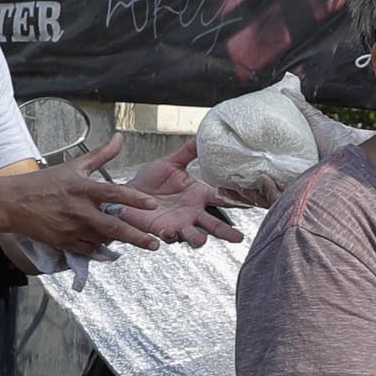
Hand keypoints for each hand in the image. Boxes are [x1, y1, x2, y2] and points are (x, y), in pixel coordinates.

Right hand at [0, 144, 170, 256]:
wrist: (14, 202)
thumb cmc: (44, 183)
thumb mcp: (73, 165)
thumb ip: (101, 154)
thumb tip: (119, 138)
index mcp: (83, 188)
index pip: (115, 193)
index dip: (135, 199)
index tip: (153, 205)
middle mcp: (79, 210)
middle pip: (113, 227)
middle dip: (136, 237)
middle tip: (154, 243)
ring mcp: (72, 228)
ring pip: (102, 240)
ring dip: (117, 240)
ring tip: (131, 239)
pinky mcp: (64, 242)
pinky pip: (88, 249)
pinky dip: (99, 247)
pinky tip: (105, 243)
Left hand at [109, 137, 244, 244]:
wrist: (127, 194)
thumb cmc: (150, 180)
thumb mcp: (170, 162)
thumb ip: (187, 151)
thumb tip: (202, 135)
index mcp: (199, 194)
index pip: (222, 198)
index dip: (235, 201)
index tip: (249, 203)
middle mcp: (193, 212)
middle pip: (214, 225)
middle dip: (226, 233)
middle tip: (238, 237)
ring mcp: (180, 223)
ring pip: (195, 236)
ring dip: (199, 239)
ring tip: (201, 240)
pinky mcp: (164, 231)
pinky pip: (170, 237)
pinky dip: (171, 236)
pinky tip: (169, 231)